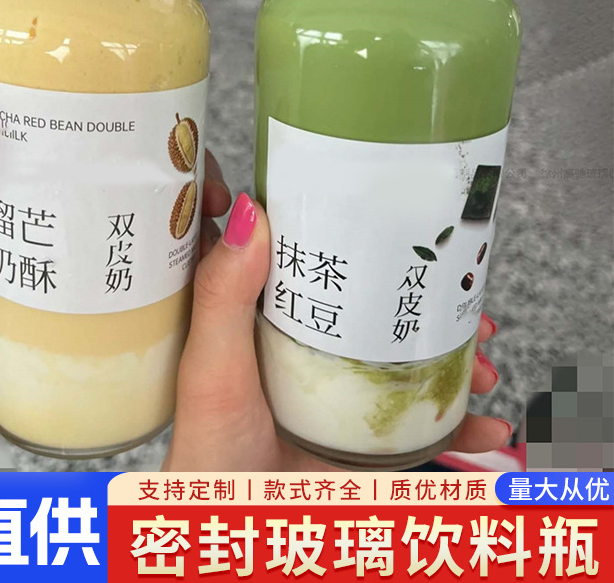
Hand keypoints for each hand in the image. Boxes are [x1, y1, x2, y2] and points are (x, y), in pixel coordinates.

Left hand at [0, 85, 231, 371]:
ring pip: (141, 228)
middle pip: (130, 177)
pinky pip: (135, 282)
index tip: (177, 125)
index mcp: (18, 169)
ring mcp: (71, 253)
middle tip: (207, 192)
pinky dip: (170, 279)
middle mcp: (53, 204)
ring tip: (212, 239)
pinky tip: (197, 282)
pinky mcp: (82, 301)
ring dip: (183, 227)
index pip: (85, 126)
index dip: (136, 119)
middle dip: (178, 178)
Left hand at [165, 194, 509, 470]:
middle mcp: (299, 329)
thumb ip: (223, 294)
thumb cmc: (210, 442)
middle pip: (361, 284)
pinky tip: (485, 422)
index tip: (334, 175)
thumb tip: (247, 209)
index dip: (302, 201)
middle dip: (412, 277)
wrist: (238, 521)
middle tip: (456, 275)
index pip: (276, 234)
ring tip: (483, 350)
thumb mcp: (214, 363)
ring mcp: (334, 373)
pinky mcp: (358, 418)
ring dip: (448, 344)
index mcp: (255, 304)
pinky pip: (416, 411)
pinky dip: (456, 418)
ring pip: (398, 340)